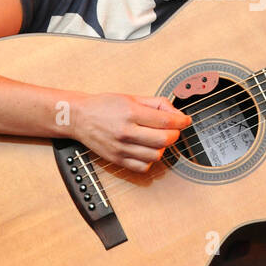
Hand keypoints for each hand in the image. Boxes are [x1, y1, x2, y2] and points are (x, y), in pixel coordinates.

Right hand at [72, 93, 191, 173]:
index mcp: (131, 112)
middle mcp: (126, 132)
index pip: (166, 121)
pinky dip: (150, 160)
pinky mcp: (117, 160)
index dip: (181, 121)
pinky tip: (147, 150)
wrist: (79, 117)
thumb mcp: (132, 97)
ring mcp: (121, 148)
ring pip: (156, 155)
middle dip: (175, 134)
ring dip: (162, 147)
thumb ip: (157, 104)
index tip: (186, 120)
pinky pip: (143, 167)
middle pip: (164, 139)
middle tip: (173, 129)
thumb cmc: (105, 106)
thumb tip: (177, 113)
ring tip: (158, 139)